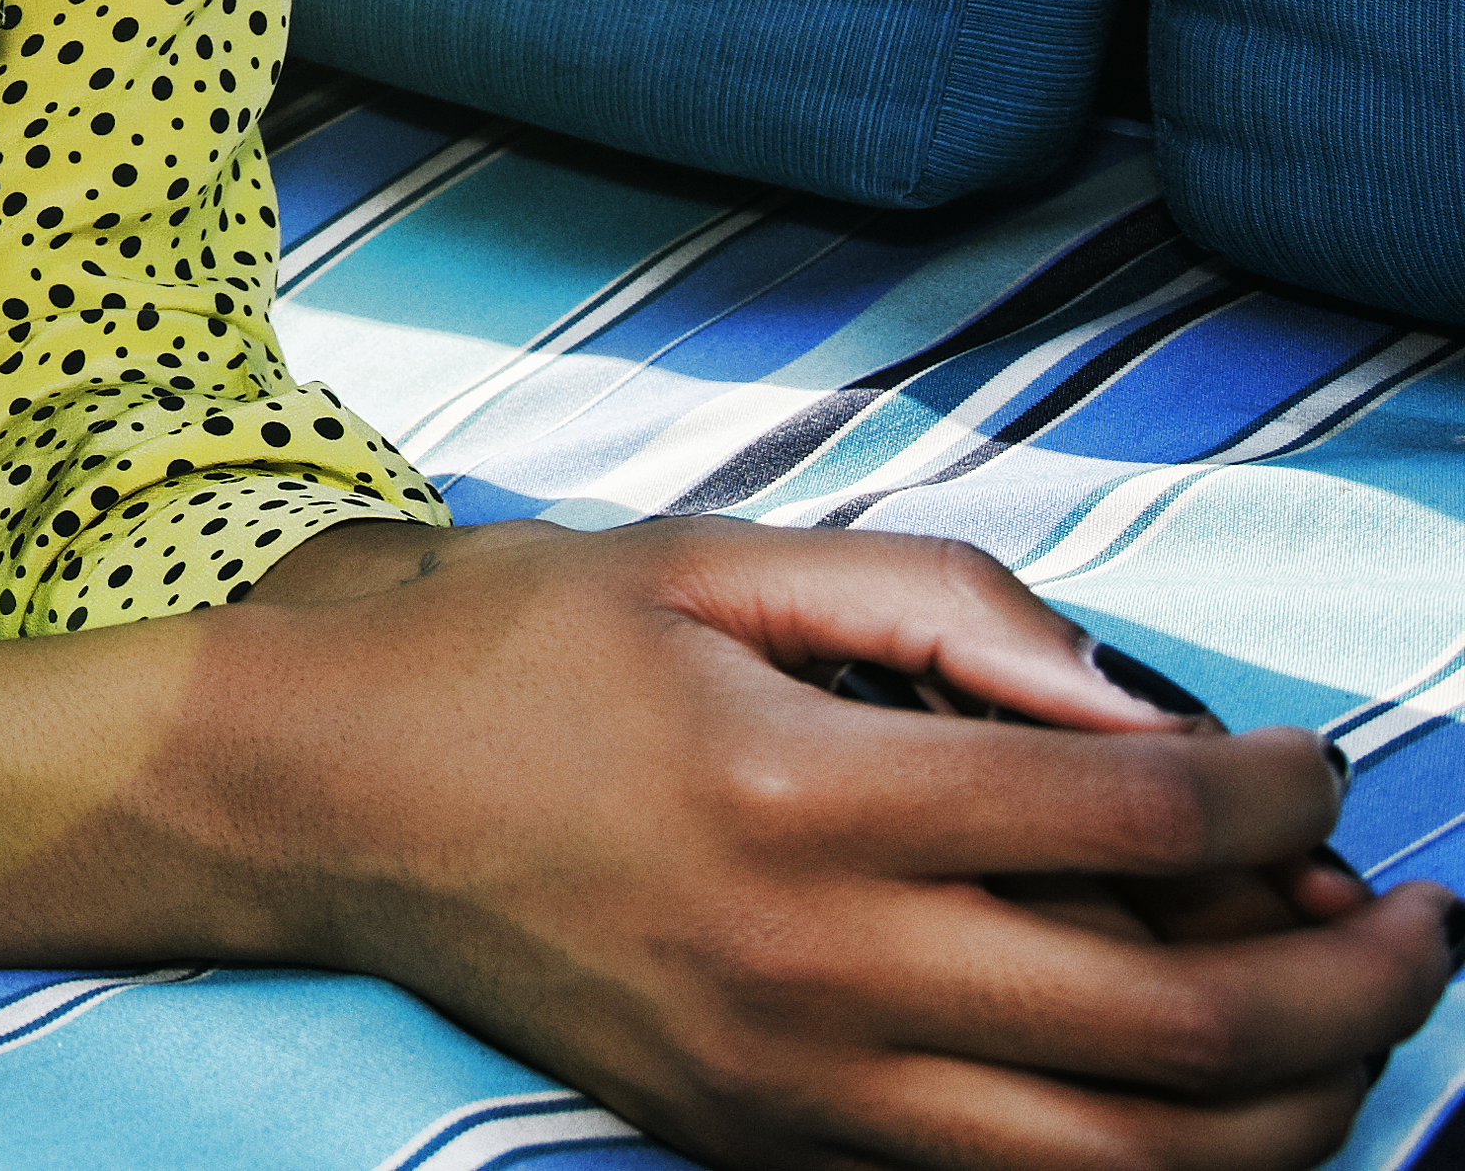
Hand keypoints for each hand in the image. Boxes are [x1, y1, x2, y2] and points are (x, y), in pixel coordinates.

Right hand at [223, 519, 1445, 1166]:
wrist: (315, 797)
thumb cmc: (510, 651)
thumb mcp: (713, 561)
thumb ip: (935, 603)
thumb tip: (1129, 699)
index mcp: (800, 790)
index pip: (1130, 817)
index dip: (1277, 790)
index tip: (1324, 767)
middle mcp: (809, 962)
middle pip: (1175, 1029)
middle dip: (1352, 982)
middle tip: (1417, 926)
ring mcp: (786, 1080)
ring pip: (1123, 1165)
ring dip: (1289, 1112)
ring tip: (1346, 1032)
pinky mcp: (757, 1143)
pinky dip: (1141, 1162)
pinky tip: (1191, 1092)